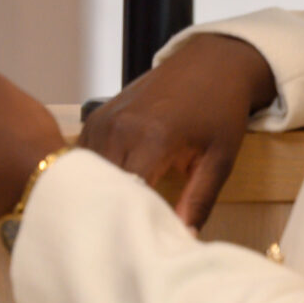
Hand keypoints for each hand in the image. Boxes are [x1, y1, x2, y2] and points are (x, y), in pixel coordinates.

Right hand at [80, 33, 278, 229]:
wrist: (210, 63)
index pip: (127, 193)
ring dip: (98, 191)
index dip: (130, 220)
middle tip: (123, 233)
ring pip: (86, 170)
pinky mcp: (98, 114)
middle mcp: (121, 127)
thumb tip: (183, 239)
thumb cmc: (220, 110)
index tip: (137, 239)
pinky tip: (108, 185)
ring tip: (111, 213)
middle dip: (111, 209)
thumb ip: (198, 201)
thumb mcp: (219, 159)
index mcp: (153, 138)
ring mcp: (105, 118)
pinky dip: (91, 171)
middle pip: (101, 184)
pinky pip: (83, 153)